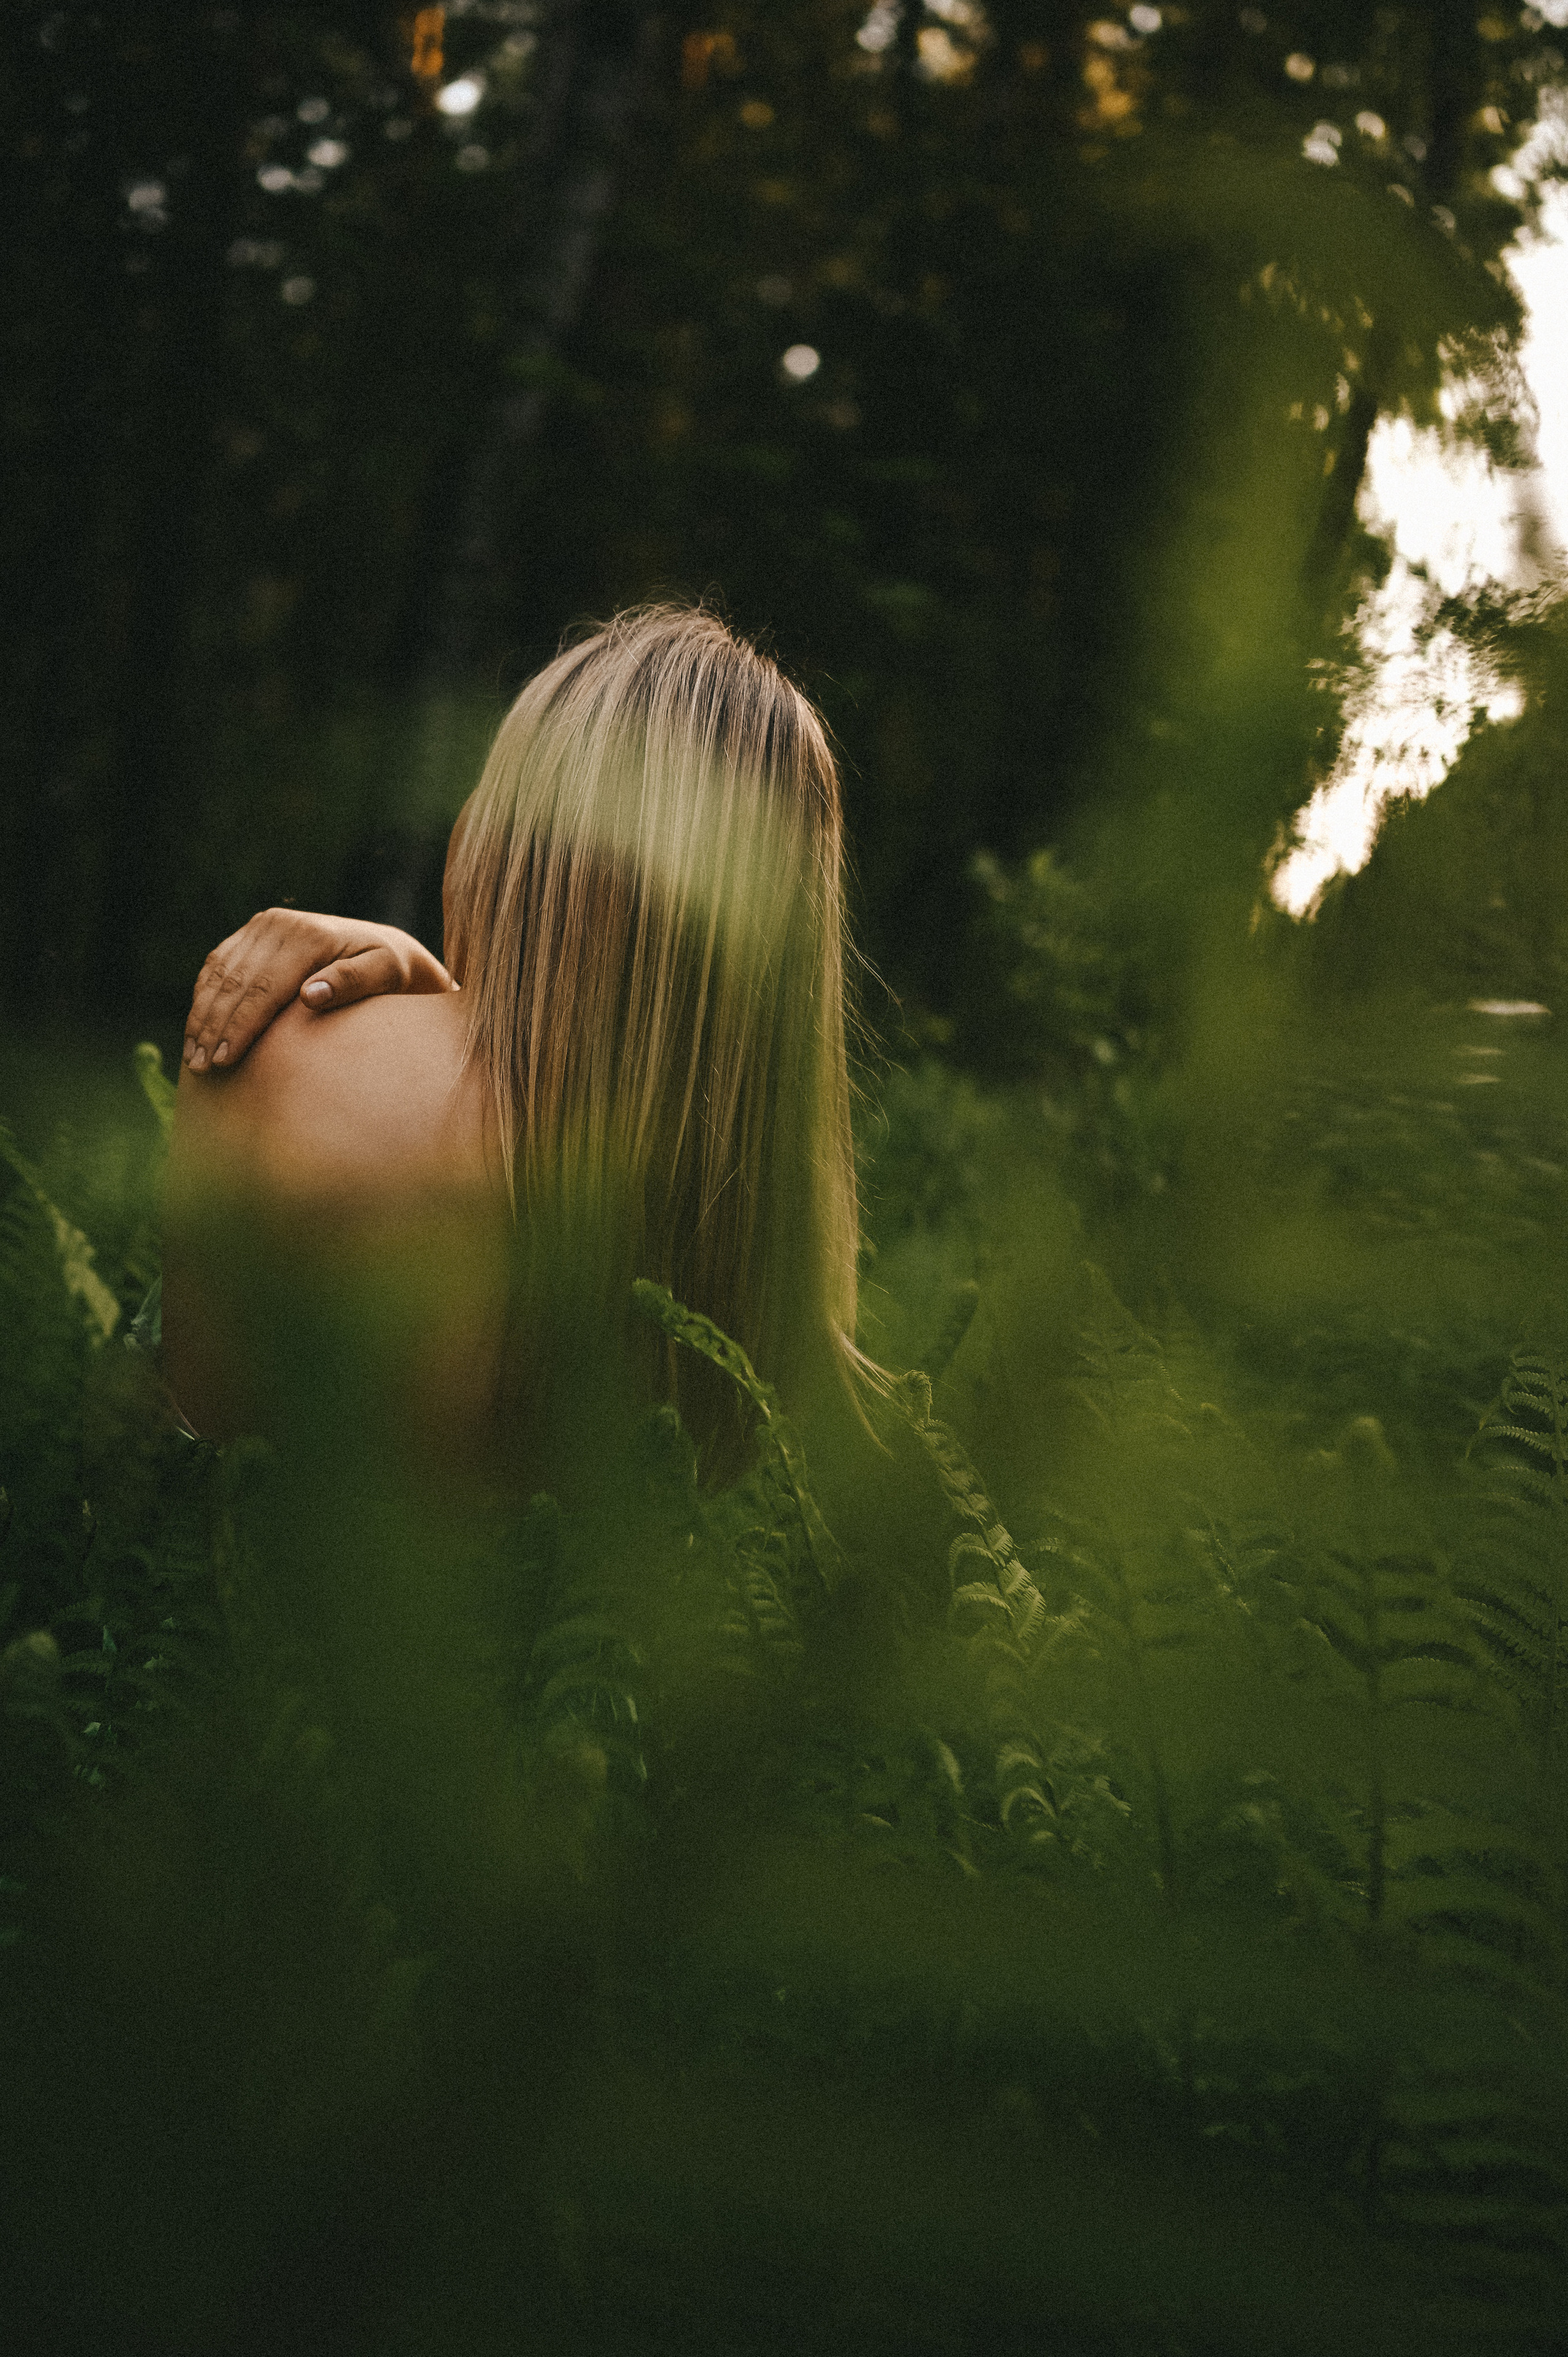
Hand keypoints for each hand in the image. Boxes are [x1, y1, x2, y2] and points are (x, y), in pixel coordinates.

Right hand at [182, 909, 452, 1072]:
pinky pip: (217, 967)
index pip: (264, 988)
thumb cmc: (387, 971)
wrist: (382, 947)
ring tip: (191, 1058)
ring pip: (218, 975)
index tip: (225, 1061)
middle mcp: (278, 924)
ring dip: (201, 1016)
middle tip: (199, 1068)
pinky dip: (203, 998)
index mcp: (307, 935)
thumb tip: (310, 996)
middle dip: (214, 1028)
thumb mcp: (383, 974)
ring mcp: (261, 927)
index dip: (241, 1027)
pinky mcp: (250, 934)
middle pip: (235, 983)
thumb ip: (350, 983)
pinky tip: (197, 1030)